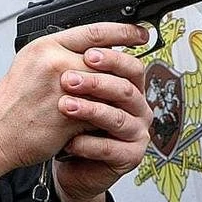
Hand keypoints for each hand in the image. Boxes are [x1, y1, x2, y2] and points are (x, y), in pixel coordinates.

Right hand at [0, 23, 148, 196]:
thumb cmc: (11, 103)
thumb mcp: (30, 64)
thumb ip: (60, 54)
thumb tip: (93, 50)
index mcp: (45, 46)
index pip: (94, 32)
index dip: (123, 31)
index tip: (139, 34)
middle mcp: (54, 63)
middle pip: (106, 59)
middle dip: (123, 67)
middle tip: (137, 69)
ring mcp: (63, 89)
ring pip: (107, 85)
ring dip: (116, 93)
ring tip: (121, 96)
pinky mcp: (70, 114)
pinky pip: (100, 110)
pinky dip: (106, 114)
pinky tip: (106, 116)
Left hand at [53, 44, 152, 201]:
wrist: (66, 160)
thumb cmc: (69, 122)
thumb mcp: (72, 91)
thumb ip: (78, 68)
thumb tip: (69, 42)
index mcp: (127, 84)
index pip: (128, 64)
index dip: (111, 57)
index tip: (88, 53)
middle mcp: (136, 106)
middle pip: (126, 88)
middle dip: (97, 82)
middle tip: (69, 80)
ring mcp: (135, 131)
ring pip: (118, 117)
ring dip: (90, 110)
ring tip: (65, 107)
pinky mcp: (129, 156)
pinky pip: (110, 148)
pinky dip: (87, 143)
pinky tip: (69, 140)